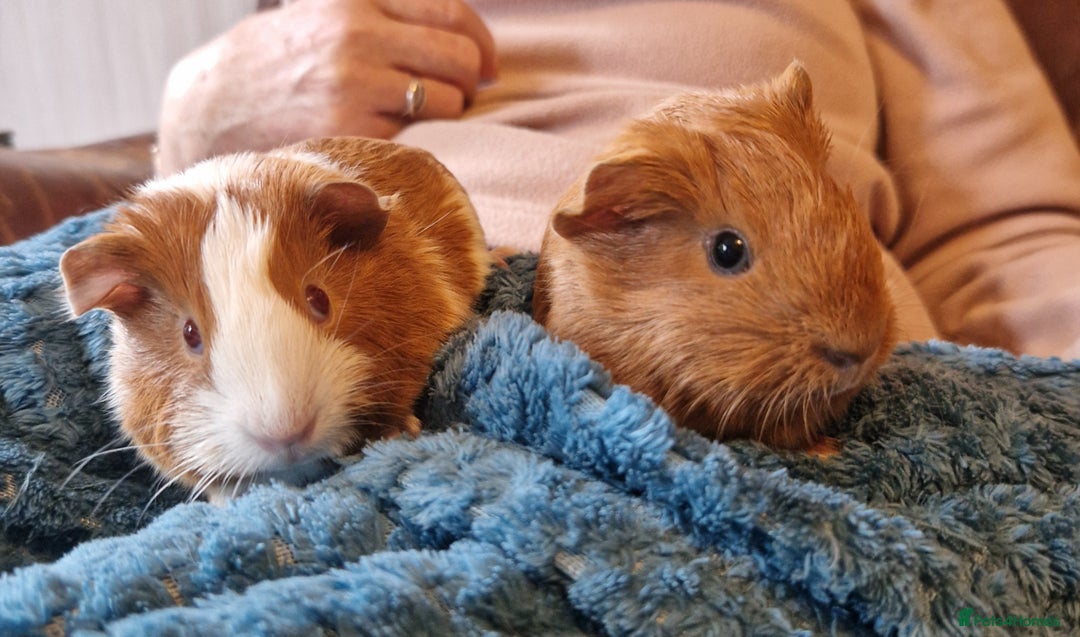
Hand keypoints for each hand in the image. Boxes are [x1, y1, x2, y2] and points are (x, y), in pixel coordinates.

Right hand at [156, 0, 496, 173]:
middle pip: (459, 58)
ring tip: (426, 118)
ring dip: (449, 113)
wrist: (212, 106)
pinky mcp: (350, 130)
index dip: (481, 42)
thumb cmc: (278, 61)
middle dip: (470, 81)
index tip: (487, 65)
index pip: (452, 13)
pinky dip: (420, 139)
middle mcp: (358, 37)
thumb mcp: (321, 13)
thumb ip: (381, 13)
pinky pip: (419, 136)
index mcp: (356, 1)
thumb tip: (456, 29)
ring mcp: (356, 85)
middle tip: (459, 95)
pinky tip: (399, 138)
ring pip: (447, 100)